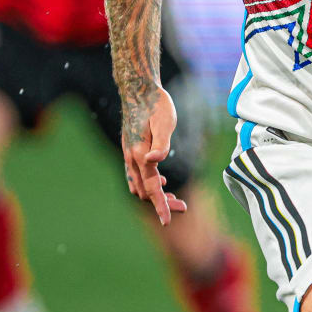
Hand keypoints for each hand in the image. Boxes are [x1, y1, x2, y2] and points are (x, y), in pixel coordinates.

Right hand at [121, 86, 187, 223]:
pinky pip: (136, 175)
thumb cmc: (156, 104)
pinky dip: (147, 184)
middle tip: (183, 207)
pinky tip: (160, 181)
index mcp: (139, 155)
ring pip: (139, 184)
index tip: (167, 221)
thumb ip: (161, 144)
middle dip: (162, 203)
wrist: (138, 89)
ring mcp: (129, 154)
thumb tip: (154, 162)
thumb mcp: (165, 122)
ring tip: (175, 199)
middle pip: (145, 191)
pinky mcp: (131, 149)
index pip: (151, 188)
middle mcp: (131, 157)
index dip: (160, 205)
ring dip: (154, 195)